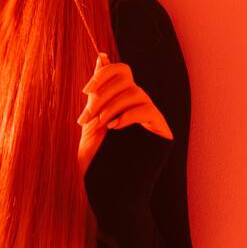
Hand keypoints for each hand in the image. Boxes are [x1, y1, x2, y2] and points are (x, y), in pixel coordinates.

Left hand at [76, 51, 173, 172]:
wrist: (108, 191)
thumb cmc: (97, 160)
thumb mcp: (92, 122)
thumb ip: (97, 94)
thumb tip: (101, 56)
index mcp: (120, 99)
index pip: (120, 72)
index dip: (104, 74)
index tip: (86, 90)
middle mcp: (137, 103)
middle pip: (126, 78)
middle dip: (103, 92)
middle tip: (86, 116)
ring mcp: (150, 116)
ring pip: (134, 93)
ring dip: (111, 107)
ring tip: (99, 125)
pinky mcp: (160, 129)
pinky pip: (148, 110)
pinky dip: (129, 115)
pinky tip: (115, 127)